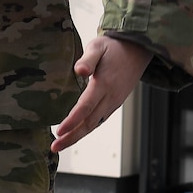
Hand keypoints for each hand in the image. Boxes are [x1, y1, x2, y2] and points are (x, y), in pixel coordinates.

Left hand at [52, 36, 151, 152]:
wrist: (137, 50)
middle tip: (55, 146)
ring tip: (61, 144)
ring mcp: (114, 101)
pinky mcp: (115, 102)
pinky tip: (76, 132)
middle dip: (72, 136)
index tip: (59, 131)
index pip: (86, 106)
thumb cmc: (114, 47)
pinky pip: (100, 119)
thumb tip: (78, 71)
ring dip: (78, 135)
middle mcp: (111, 97)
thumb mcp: (98, 46)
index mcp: (105, 84)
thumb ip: (88, 59)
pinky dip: (87, 128)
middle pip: (90, 122)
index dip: (72, 121)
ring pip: (95, 123)